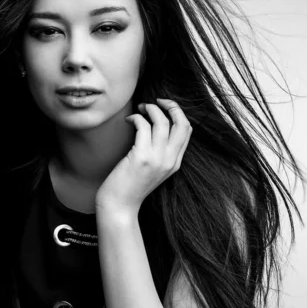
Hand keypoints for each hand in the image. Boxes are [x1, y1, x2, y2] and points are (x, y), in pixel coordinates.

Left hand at [94, 98, 192, 214]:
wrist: (120, 206)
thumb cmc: (130, 186)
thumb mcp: (152, 170)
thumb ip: (159, 153)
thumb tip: (155, 128)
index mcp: (175, 163)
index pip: (187, 130)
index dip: (177, 113)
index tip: (164, 107)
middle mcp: (170, 160)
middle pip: (181, 123)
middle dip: (171, 106)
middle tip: (156, 102)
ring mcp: (157, 159)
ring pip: (162, 121)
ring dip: (150, 109)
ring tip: (139, 109)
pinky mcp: (141, 157)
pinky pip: (144, 126)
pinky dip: (136, 118)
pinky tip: (128, 120)